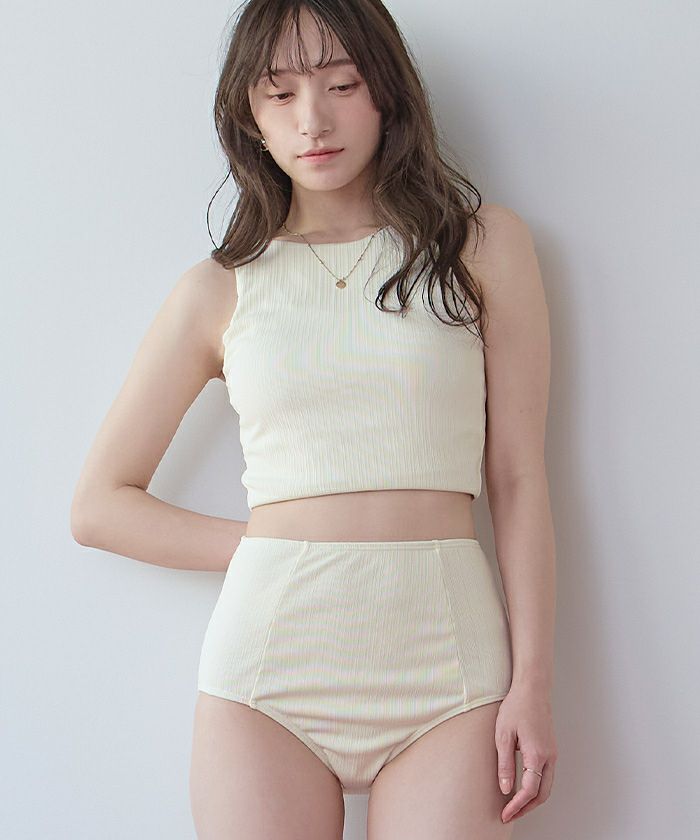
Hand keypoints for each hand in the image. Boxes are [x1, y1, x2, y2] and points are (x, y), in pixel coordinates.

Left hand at [495, 683, 557, 823]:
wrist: (532, 689)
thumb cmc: (517, 707)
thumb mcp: (503, 735)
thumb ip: (505, 764)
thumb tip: (506, 789)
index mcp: (537, 754)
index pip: (529, 791)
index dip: (517, 806)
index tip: (505, 814)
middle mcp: (549, 757)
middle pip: (542, 795)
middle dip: (526, 808)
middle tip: (509, 815)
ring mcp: (552, 753)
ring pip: (547, 786)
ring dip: (532, 799)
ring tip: (514, 805)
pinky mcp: (550, 749)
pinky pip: (546, 775)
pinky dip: (536, 787)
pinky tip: (523, 787)